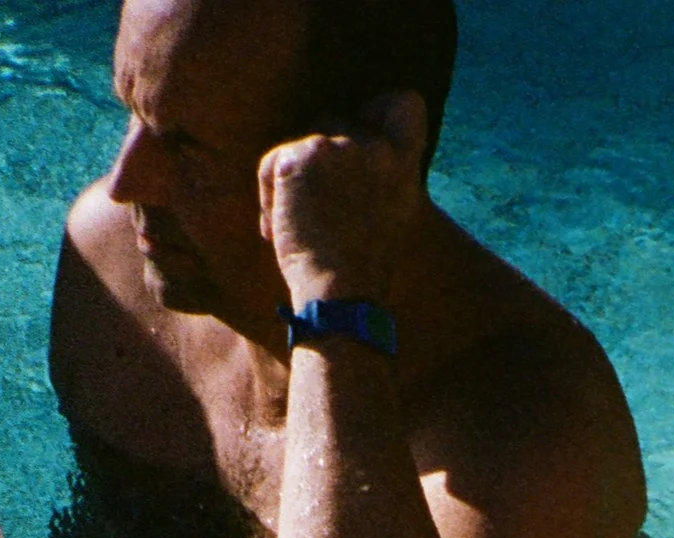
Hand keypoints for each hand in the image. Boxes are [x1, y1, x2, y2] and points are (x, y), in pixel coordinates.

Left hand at [259, 110, 422, 310]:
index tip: (364, 132)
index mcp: (402, 165)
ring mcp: (340, 147)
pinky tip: (278, 231)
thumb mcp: (387, 213)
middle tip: (318, 207)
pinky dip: (268, 198)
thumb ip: (377, 172)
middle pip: (334, 120)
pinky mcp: (302, 156)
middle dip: (318, 156)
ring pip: (300, 142)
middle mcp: (375, 148)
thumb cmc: (358, 270)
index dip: (380, 108)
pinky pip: (271, 163)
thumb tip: (343, 147)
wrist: (340, 298)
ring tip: (299, 225)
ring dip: (292, 180)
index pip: (406, 103)